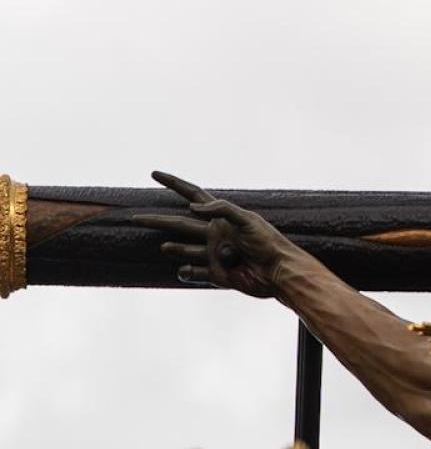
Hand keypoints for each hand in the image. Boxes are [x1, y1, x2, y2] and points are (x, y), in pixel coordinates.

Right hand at [132, 171, 298, 298]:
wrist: (278, 273)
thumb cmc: (268, 243)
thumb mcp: (247, 220)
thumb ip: (221, 209)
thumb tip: (192, 206)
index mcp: (221, 216)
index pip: (192, 194)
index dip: (174, 184)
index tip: (154, 174)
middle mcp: (214, 233)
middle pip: (178, 223)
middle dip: (157, 220)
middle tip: (135, 217)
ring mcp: (212, 254)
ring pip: (183, 250)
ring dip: (174, 248)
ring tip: (166, 247)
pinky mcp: (215, 274)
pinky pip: (193, 273)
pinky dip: (186, 272)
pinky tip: (186, 270)